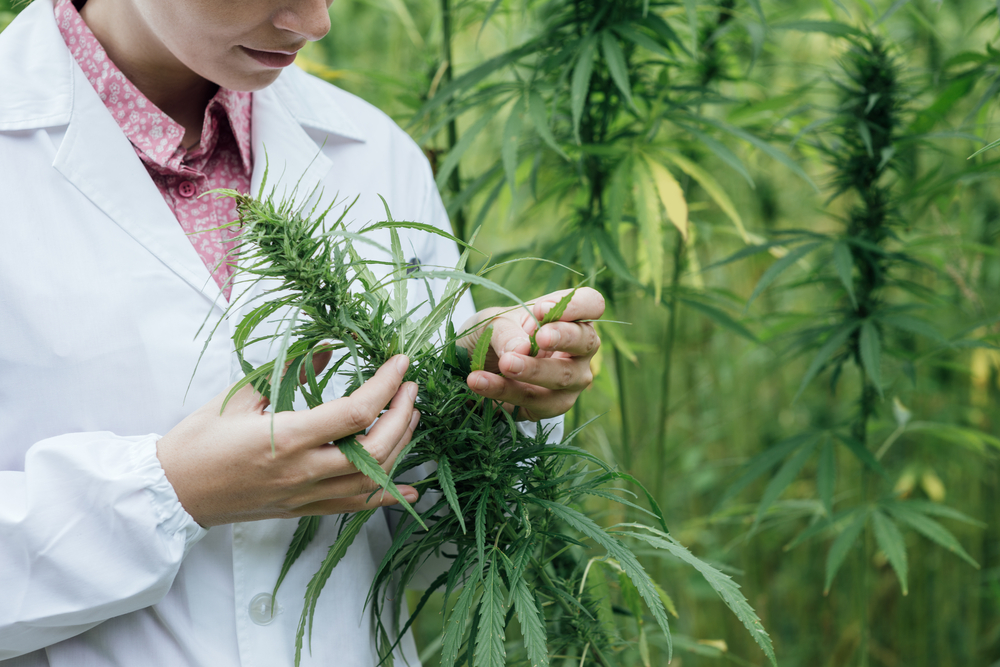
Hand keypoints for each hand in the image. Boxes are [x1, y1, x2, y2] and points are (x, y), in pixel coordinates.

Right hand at [156, 354, 419, 526]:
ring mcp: (305, 495)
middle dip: (403, 415)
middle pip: (375, 449)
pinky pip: (354, 506)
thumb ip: (290, 371)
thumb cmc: (199, 439)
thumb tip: (327, 347)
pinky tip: (410, 490)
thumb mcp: (241, 395)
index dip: (386, 386)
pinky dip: (386, 497)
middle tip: (410, 389)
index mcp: (286, 438)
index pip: (354, 412)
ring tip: (410, 417)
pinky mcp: (303, 509)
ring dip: (401, 447)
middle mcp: (302, 471)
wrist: (173, 491)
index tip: (400, 362)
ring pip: (372, 480)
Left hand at [461, 287, 603, 420]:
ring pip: (563, 377)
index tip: (542, 309)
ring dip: (532, 370)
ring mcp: (570, 381)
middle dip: (563, 338)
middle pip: (586, 342)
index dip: (575, 306)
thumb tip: (520, 349)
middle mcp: (579, 350)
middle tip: (538, 337)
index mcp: (570, 317)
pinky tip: (480, 381)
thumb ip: (507, 330)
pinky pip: (534, 401)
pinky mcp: (551, 406)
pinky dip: (504, 391)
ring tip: (504, 363)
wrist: (476, 366)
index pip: (592, 304)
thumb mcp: (494, 322)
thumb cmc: (498, 333)